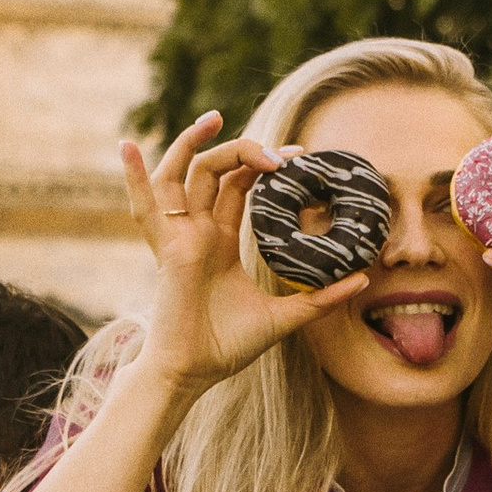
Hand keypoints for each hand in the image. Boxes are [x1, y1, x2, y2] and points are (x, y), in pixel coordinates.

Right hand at [125, 115, 367, 396]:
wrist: (195, 372)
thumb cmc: (227, 347)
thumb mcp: (284, 316)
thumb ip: (321, 298)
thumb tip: (363, 278)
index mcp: (221, 241)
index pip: (240, 185)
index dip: (264, 165)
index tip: (298, 156)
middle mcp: (198, 231)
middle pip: (215, 170)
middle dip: (244, 149)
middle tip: (280, 152)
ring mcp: (179, 235)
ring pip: (182, 173)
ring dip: (194, 143)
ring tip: (215, 118)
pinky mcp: (166, 248)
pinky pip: (144, 206)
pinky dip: (133, 175)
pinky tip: (127, 146)